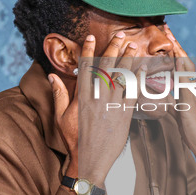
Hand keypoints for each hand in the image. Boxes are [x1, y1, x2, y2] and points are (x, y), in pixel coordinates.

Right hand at [48, 32, 138, 185]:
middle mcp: (97, 97)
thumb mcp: (60, 116)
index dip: (89, 50)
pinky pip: (133, 92)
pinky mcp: (124, 114)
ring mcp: (112, 104)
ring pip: (122, 76)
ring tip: (133, 46)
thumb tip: (52, 75)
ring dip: (128, 60)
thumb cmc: (74, 139)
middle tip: (120, 35)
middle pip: (106, 67)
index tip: (92, 37)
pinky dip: (139, 79)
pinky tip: (143, 69)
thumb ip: (59, 94)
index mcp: (82, 96)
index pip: (86, 67)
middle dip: (113, 48)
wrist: (89, 159)